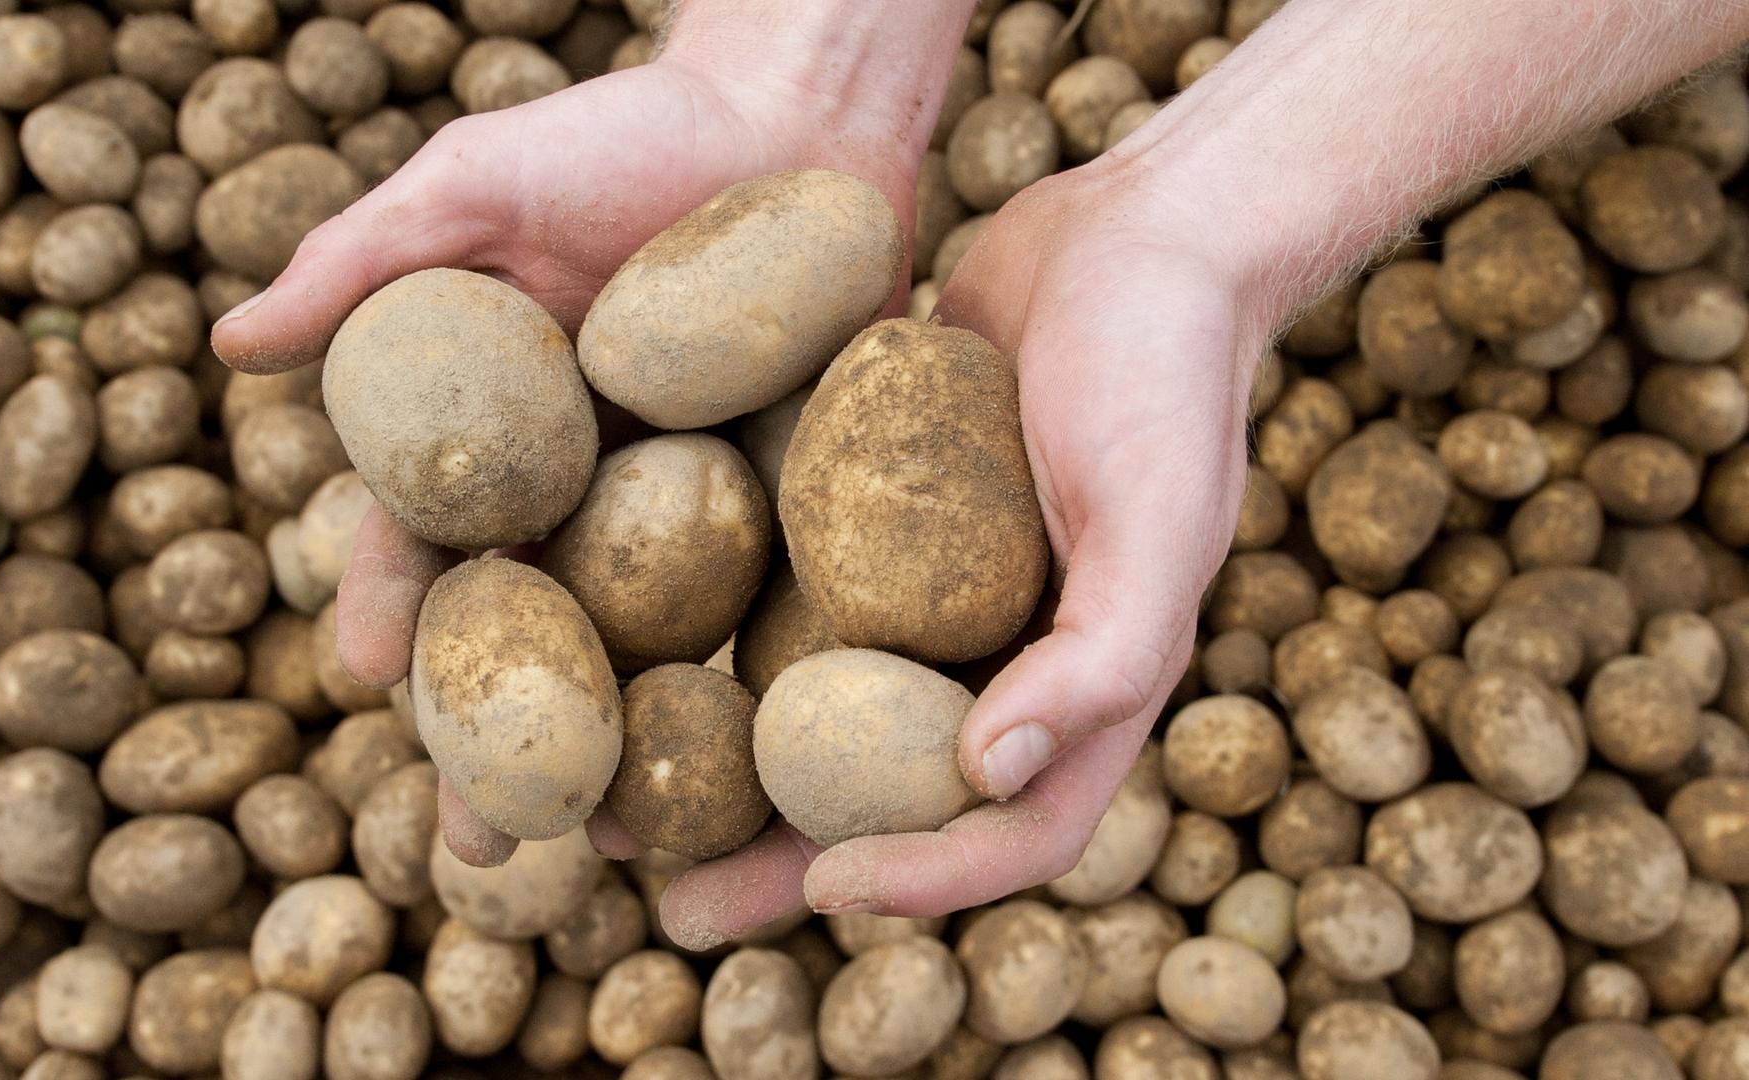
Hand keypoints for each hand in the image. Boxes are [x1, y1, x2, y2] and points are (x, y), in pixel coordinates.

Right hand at [212, 52, 925, 866]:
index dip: (392, 613)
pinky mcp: (801, 514)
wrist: (797, 116)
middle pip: (535, 636)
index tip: (363, 680)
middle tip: (480, 845)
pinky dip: (756, 697)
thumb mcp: (475, 186)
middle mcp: (589, 496)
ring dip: (624, 757)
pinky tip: (749, 780)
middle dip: (502, 742)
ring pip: (648, 656)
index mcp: (498, 440)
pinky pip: (774, 615)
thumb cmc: (623, 134)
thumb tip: (228, 345)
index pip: (428, 544)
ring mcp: (694, 516)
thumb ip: (360, 264)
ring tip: (613, 852)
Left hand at [659, 157, 1272, 945]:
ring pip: (816, 716)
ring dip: (727, 772)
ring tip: (618, 810)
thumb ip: (1101, 652)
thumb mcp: (1161, 511)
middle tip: (674, 908)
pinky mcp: (865, 529)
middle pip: (885, 800)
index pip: (1011, 831)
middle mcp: (997, 664)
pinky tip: (620, 652)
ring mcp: (926, 601)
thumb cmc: (1164, 371)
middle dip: (783, 861)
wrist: (1126, 235)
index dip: (925, 877)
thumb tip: (985, 774)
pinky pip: (786, 605)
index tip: (818, 885)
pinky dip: (715, 642)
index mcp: (1079, 690)